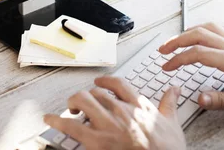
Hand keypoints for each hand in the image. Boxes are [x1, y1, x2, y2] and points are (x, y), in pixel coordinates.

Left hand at [44, 76, 185, 149]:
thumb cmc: (167, 149)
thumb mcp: (172, 123)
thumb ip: (169, 103)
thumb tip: (174, 89)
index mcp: (138, 105)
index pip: (117, 84)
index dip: (105, 81)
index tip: (99, 82)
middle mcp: (121, 110)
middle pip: (96, 92)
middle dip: (87, 96)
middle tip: (83, 103)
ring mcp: (108, 125)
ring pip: (83, 101)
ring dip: (73, 103)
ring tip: (70, 109)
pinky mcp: (97, 141)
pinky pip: (71, 126)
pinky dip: (57, 121)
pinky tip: (49, 120)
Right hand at [158, 22, 223, 116]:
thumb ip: (222, 100)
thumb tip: (200, 98)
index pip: (198, 53)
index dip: (179, 59)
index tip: (167, 66)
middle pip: (199, 34)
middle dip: (177, 40)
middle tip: (163, 50)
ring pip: (208, 28)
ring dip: (188, 32)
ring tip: (175, 41)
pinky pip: (218, 29)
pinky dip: (203, 29)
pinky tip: (199, 35)